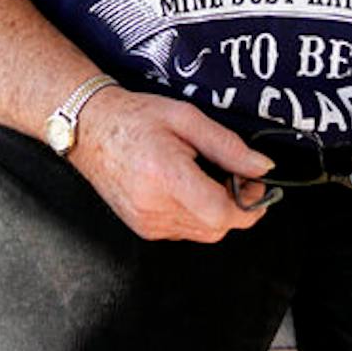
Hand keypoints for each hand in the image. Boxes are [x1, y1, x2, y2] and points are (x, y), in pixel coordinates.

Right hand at [67, 89, 277, 242]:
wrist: (89, 129)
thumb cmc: (134, 118)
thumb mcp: (186, 118)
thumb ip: (227, 146)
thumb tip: (262, 167)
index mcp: (165, 175)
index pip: (222, 213)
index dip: (248, 203)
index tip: (253, 183)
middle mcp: (154, 206)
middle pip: (217, 226)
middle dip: (235, 205)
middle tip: (232, 174)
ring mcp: (146, 222)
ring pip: (204, 232)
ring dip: (216, 211)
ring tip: (203, 177)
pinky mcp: (143, 228)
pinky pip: (185, 231)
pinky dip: (195, 214)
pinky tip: (184, 188)